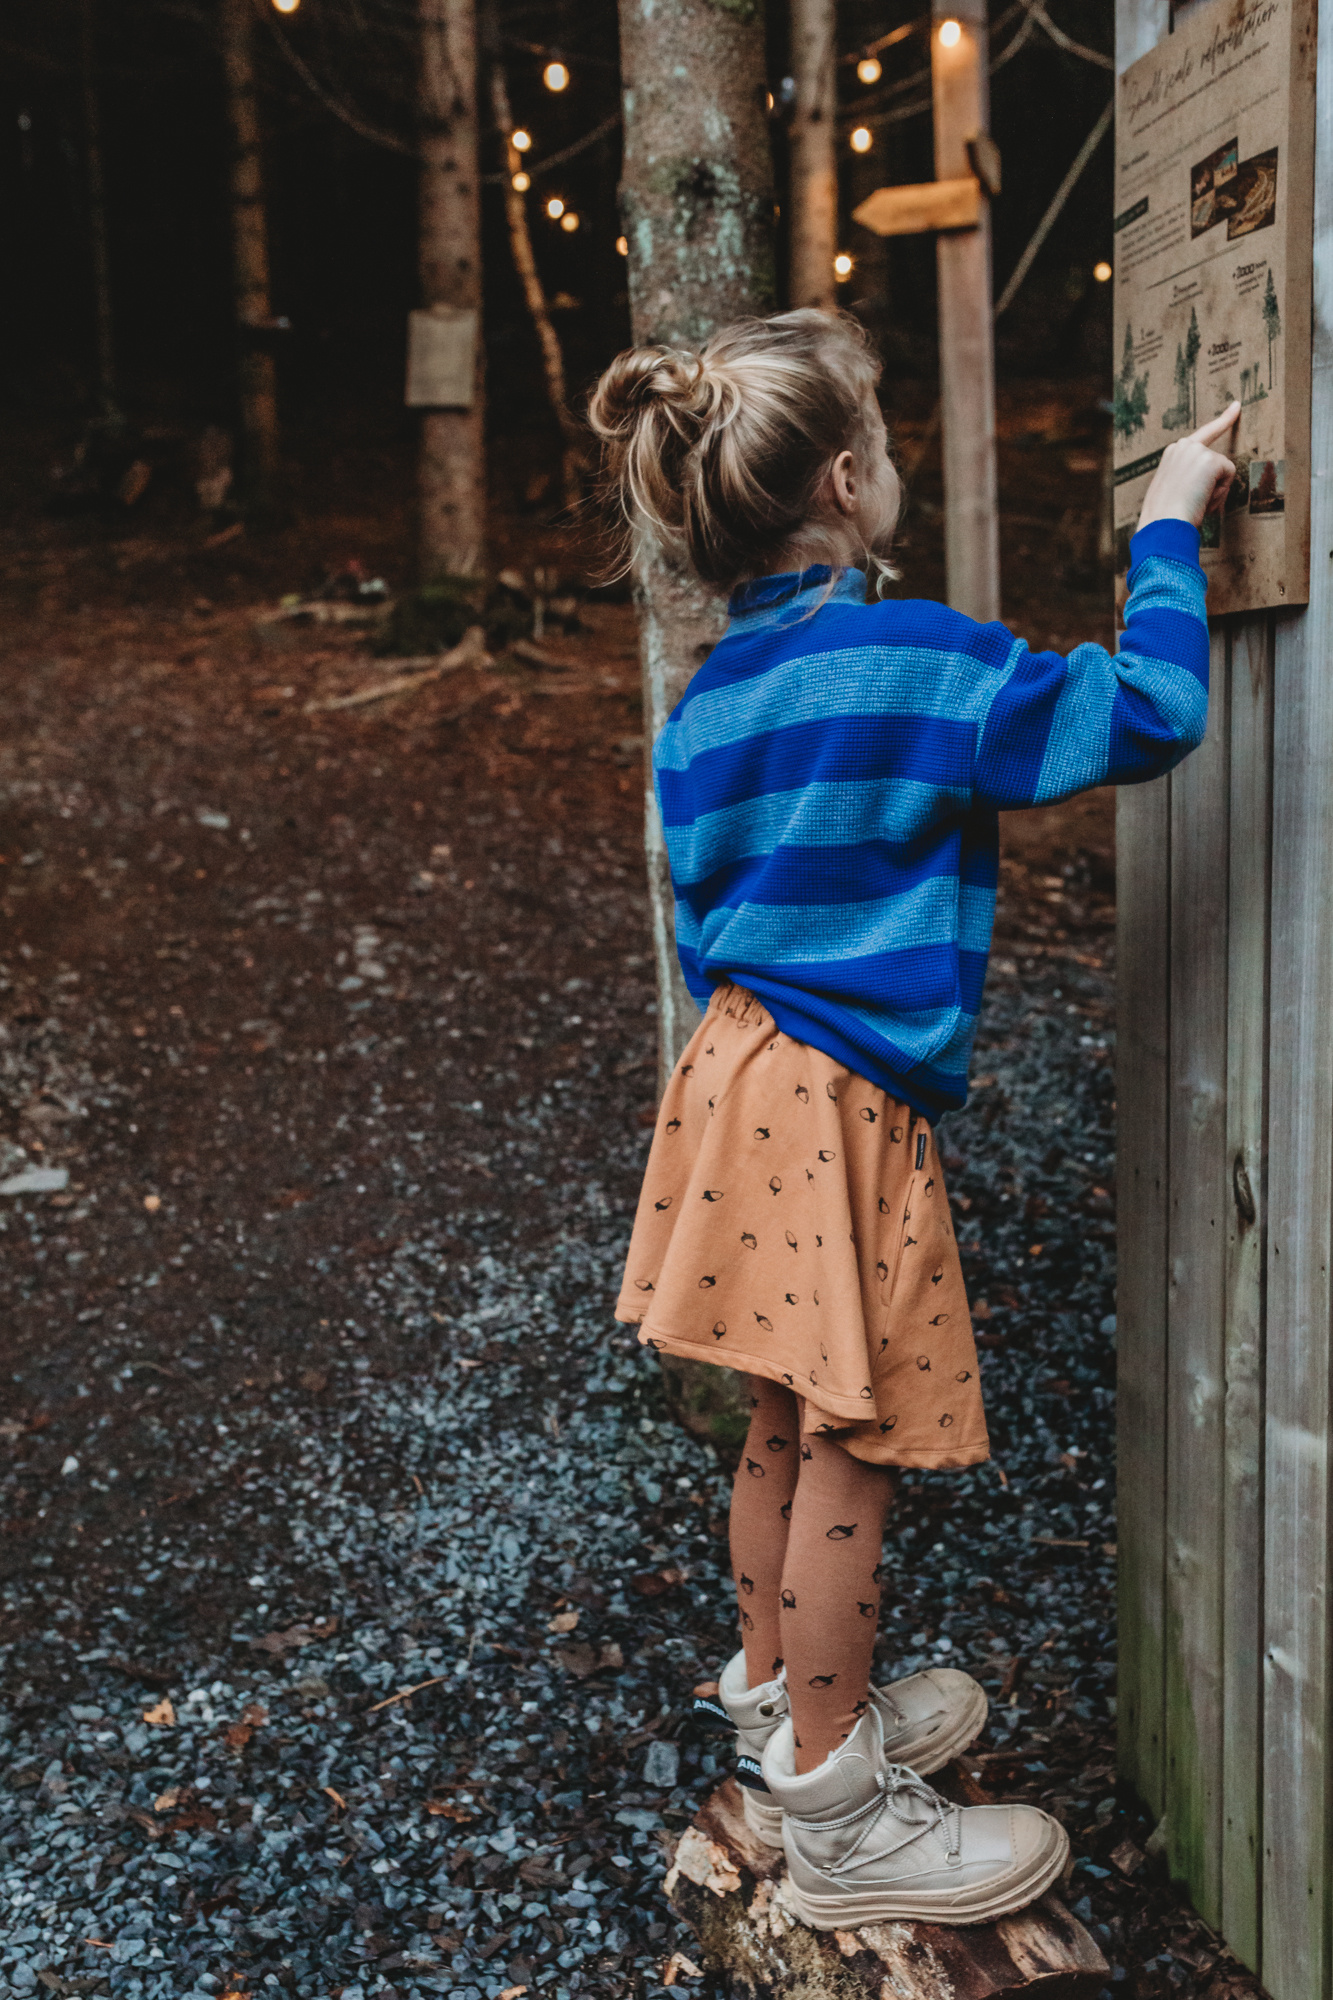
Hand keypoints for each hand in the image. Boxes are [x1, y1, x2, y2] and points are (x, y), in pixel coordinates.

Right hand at [1137, 402, 1239, 530]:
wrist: (1162, 524)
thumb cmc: (1165, 517)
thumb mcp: (1172, 491)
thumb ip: (1188, 478)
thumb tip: (1205, 489)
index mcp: (1172, 454)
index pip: (1203, 434)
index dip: (1223, 421)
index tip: (1236, 406)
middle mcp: (1182, 446)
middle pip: (1217, 459)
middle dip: (1218, 481)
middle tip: (1207, 487)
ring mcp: (1196, 450)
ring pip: (1223, 470)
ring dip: (1216, 491)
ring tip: (1195, 503)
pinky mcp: (1209, 460)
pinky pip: (1229, 475)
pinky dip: (1221, 492)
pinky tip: (1203, 500)